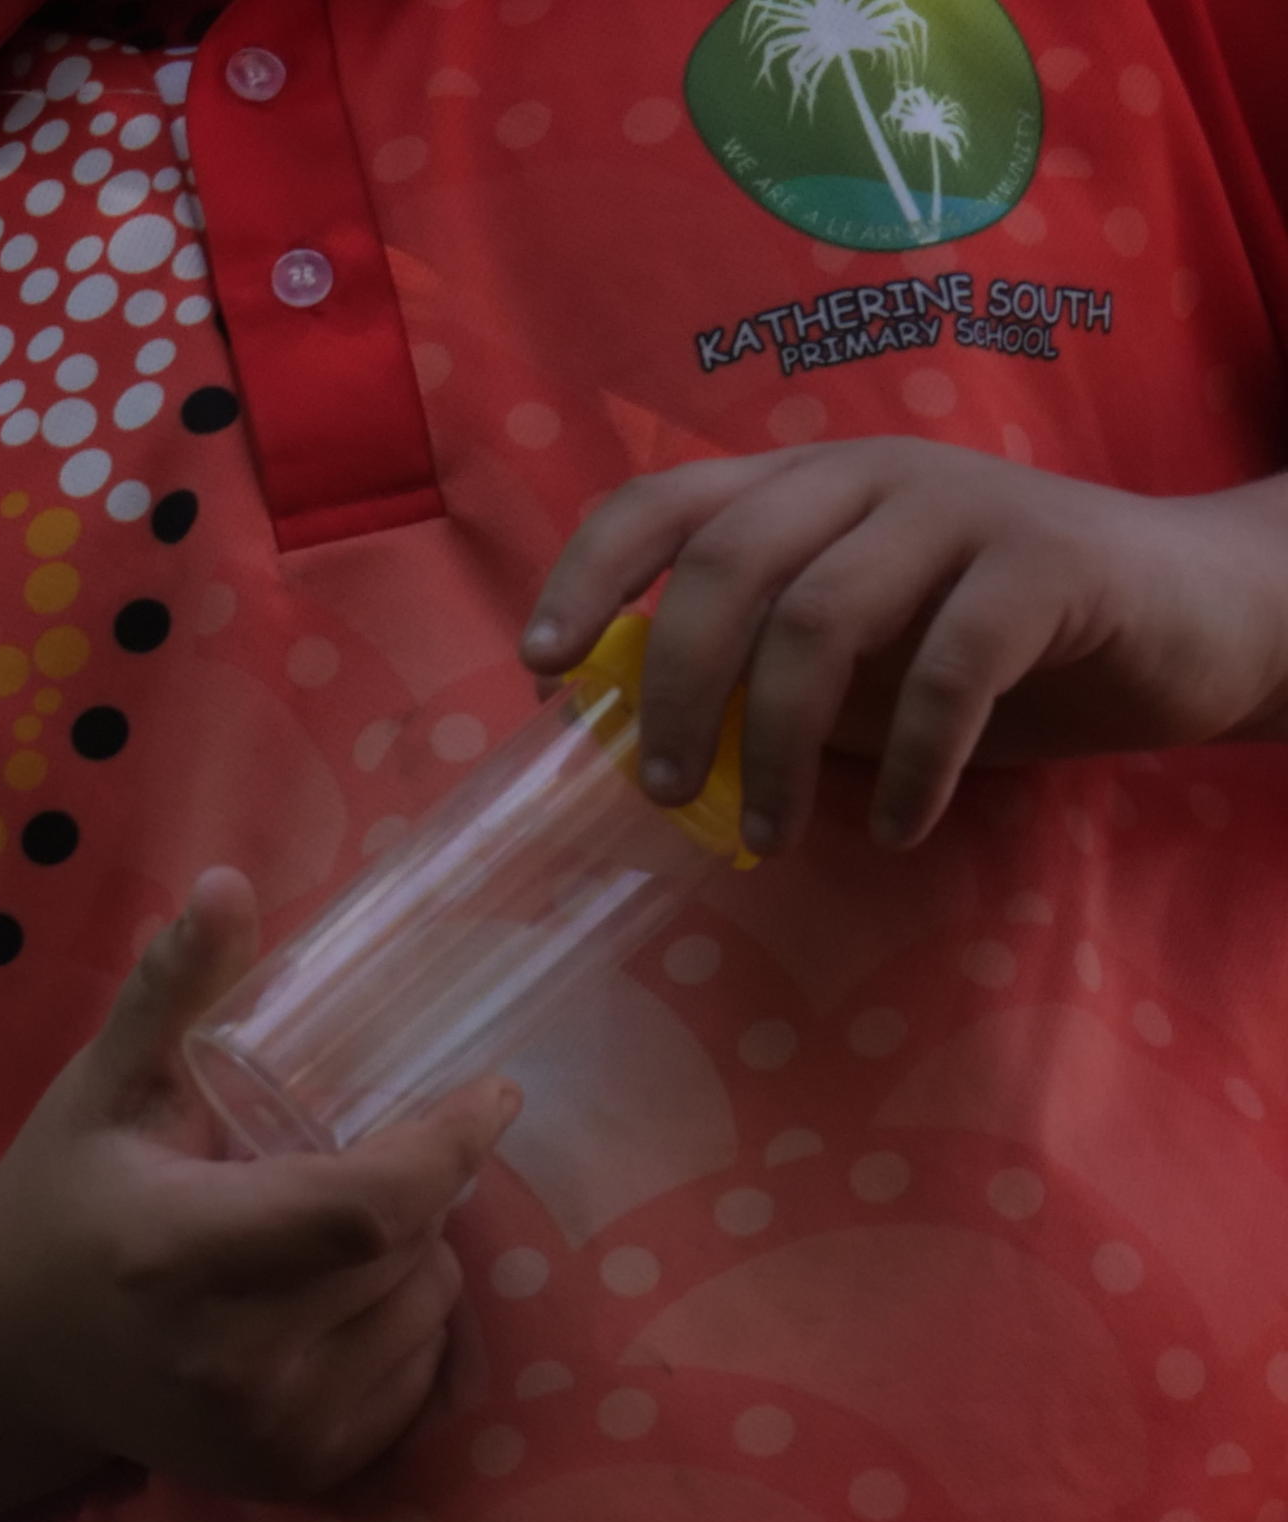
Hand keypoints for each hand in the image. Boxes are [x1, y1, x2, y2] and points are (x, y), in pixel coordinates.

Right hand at [0, 873, 509, 1500]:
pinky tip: (336, 1309)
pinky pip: (416, 1384)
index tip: (491, 1094)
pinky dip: (404, 1333)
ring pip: (426, 1315)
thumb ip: (172, 992)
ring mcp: (266, 1428)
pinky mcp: (293, 1471)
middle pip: (410, 1256)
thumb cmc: (66, 1202)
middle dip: (416, 1195)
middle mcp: (228, 1358)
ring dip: (415, 1263)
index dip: (448, 1148)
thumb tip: (230, 881)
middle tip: (362, 1164)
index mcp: (180, 1255)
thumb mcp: (104, 1090)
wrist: (5, 1355)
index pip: (369, 1208)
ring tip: (339, 1242)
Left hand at [522, 445, 1287, 852]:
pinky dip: (910, 763)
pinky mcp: (1049, 564)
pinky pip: (949, 668)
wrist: (1190, 615)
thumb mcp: (852, 660)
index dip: (587, 576)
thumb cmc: (993, 647)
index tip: (540, 668)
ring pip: (822, 618)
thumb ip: (757, 672)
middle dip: (673, 689)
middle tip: (659, 792)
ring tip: (767, 835)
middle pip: (727, 564)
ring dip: (774, 746)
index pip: (662, 499)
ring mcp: (964, 508)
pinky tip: (897, 826)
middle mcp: (874, 476)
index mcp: (807, 487)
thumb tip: (632, 740)